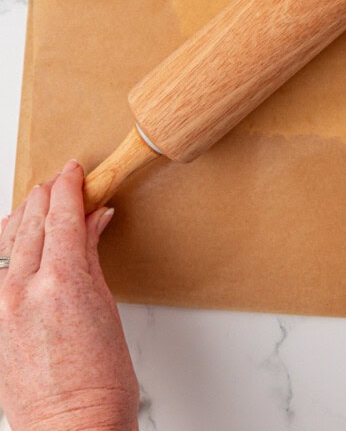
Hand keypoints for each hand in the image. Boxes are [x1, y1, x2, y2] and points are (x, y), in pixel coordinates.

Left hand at [0, 161, 138, 430]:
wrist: (72, 428)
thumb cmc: (99, 381)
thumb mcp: (104, 306)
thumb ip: (90, 254)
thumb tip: (95, 219)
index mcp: (59, 282)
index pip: (61, 213)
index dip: (69, 186)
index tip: (75, 171)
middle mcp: (21, 291)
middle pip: (31, 221)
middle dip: (47, 196)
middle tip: (61, 183)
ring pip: (4, 241)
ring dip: (23, 216)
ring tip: (37, 205)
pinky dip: (4, 247)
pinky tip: (13, 239)